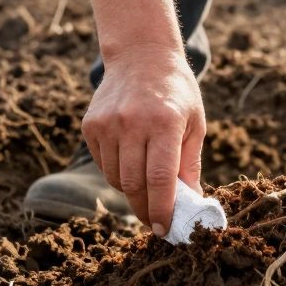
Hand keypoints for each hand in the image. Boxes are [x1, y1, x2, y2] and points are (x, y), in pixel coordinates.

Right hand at [81, 46, 205, 236]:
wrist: (141, 55)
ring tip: (147, 190)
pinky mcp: (91, 125)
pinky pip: (103, 164)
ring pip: (116, 179)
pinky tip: (131, 165)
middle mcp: (132, 122)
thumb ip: (189, 164)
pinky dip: (117, 174)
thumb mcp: (194, 123)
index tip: (166, 230)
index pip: (160, 178)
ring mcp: (107, 124)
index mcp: (164, 122)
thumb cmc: (175, 92)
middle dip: (146, 211)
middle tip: (156, 222)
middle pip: (134, 184)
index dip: (163, 210)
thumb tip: (190, 204)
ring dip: (132, 193)